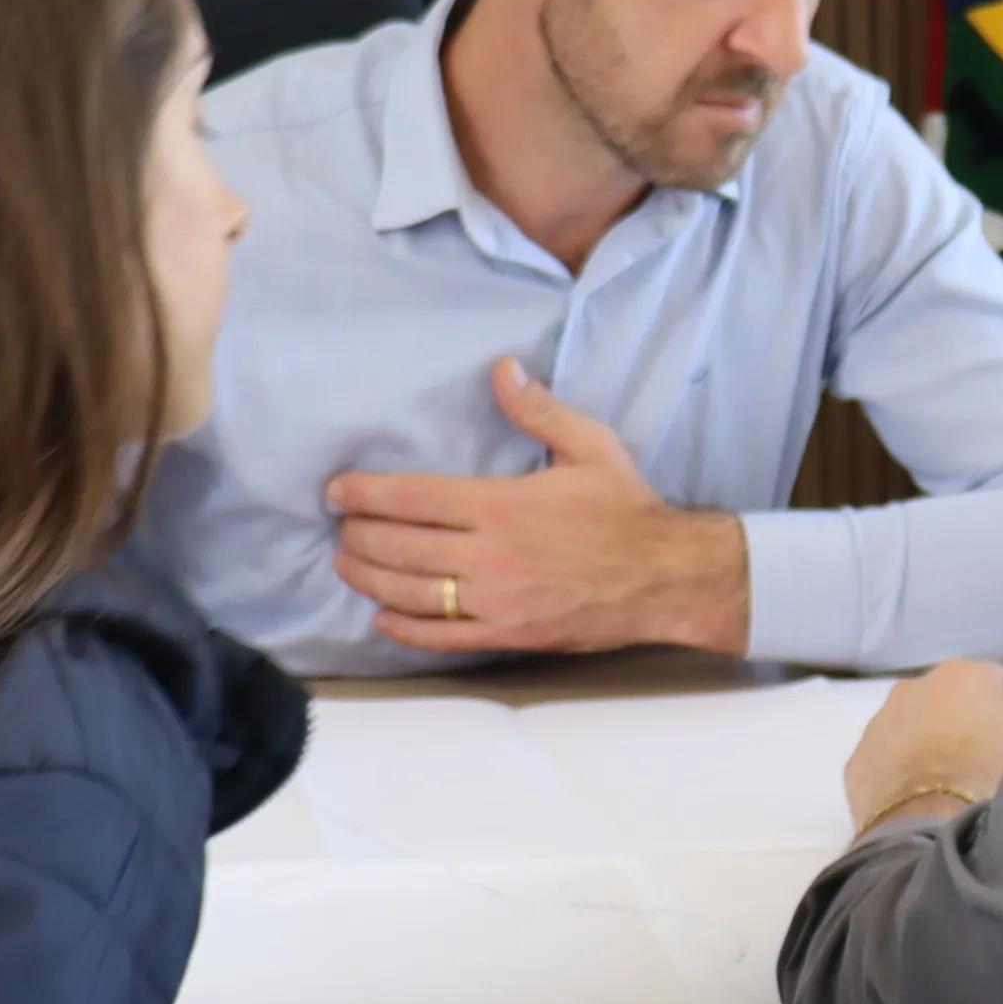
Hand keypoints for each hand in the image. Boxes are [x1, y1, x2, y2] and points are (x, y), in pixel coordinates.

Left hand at [326, 358, 751, 655]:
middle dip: (358, 535)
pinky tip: (382, 617)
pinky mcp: (507, 634)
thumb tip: (502, 367)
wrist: (666, 576)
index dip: (365, 493)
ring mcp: (494, 601)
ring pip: (410, 593)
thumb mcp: (590, 445)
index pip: (412, 498)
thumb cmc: (627, 509)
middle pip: (398, 547)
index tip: (337, 489)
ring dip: (368, 579)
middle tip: (338, 525)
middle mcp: (488, 555)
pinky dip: (404, 628)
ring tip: (346, 564)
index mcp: (501, 504)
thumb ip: (538, 409)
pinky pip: (441, 637)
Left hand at [843, 660, 1002, 833]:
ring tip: (956, 785)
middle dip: (975, 726)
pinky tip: (923, 800)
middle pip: (958, 703)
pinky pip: (891, 762)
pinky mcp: (859, 762)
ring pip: (918, 729)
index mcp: (965, 674)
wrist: (930, 827)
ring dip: (936, 747)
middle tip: (994, 763)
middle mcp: (916, 686)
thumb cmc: (991, 776)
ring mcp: (881, 723)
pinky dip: (906, 773)